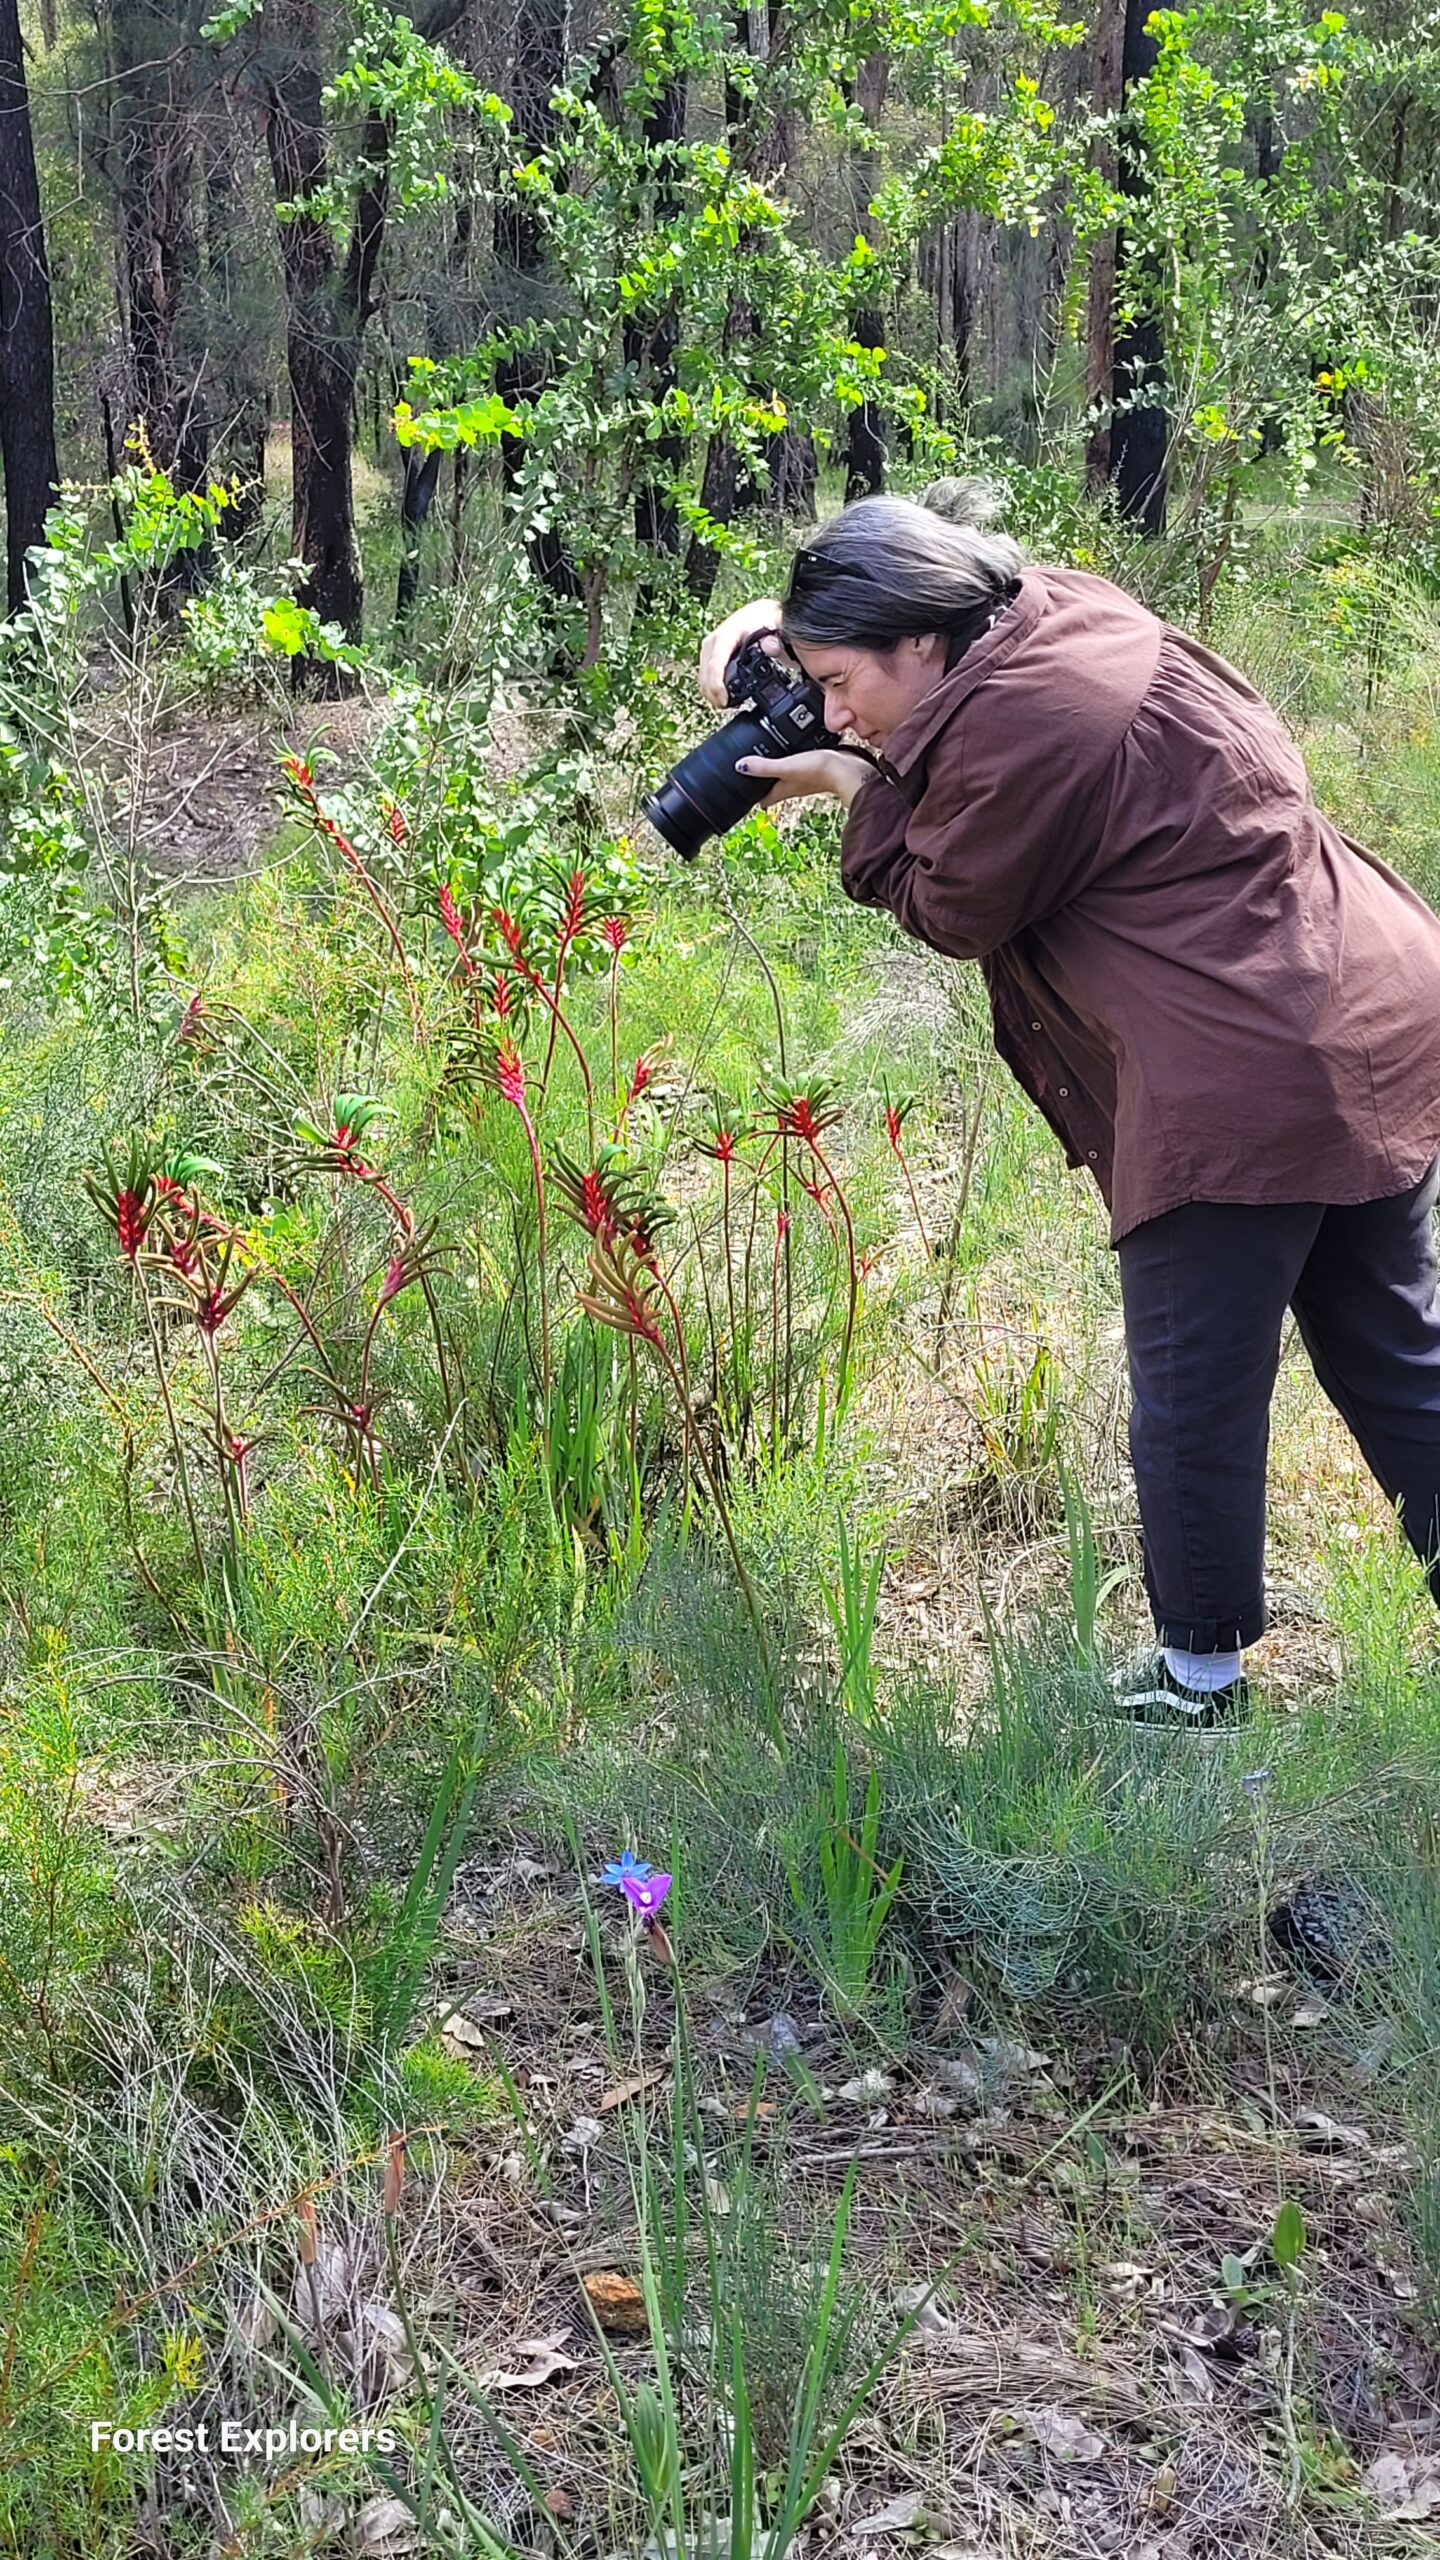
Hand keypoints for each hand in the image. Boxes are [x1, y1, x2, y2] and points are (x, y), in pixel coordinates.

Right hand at [698, 598, 784, 707]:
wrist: (760, 615)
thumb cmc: (765, 622)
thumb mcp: (774, 628)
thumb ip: (773, 640)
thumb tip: (771, 647)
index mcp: (727, 634)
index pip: (715, 663)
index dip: (717, 684)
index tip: (724, 700)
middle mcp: (713, 641)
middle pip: (705, 673)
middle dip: (713, 694)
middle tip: (727, 706)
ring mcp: (709, 649)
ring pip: (703, 677)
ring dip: (711, 693)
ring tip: (726, 704)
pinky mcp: (708, 656)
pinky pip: (705, 676)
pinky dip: (711, 688)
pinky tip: (722, 696)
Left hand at [734, 748, 874, 810]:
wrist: (849, 769)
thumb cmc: (820, 771)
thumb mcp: (787, 767)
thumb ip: (764, 767)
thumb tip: (740, 766)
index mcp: (783, 789)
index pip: (763, 799)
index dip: (750, 795)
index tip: (740, 789)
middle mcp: (793, 786)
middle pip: (773, 788)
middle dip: (762, 782)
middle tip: (750, 772)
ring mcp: (805, 778)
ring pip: (786, 777)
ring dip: (776, 771)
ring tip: (766, 759)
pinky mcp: (816, 768)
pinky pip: (799, 765)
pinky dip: (792, 760)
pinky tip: (792, 749)